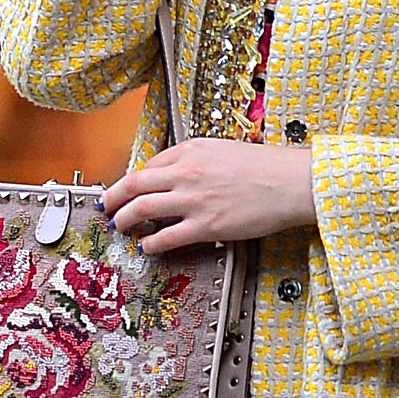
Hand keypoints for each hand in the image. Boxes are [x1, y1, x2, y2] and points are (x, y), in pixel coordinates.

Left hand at [105, 138, 316, 252]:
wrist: (291, 183)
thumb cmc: (266, 168)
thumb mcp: (224, 151)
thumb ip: (196, 162)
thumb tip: (175, 178)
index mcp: (191, 150)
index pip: (149, 164)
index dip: (134, 181)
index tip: (128, 190)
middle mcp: (186, 172)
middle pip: (134, 184)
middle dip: (113, 198)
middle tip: (107, 207)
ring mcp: (193, 200)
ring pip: (141, 209)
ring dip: (124, 220)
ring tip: (120, 227)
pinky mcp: (205, 226)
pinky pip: (165, 238)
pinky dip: (149, 244)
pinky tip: (146, 247)